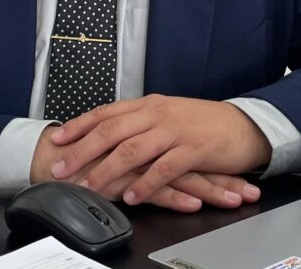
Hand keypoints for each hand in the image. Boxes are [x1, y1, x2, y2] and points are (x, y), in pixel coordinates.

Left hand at [46, 95, 272, 204]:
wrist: (243, 126)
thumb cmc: (204, 124)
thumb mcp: (168, 116)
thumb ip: (140, 124)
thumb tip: (108, 135)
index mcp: (149, 105)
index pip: (106, 112)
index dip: (79, 125)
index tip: (56, 139)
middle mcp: (158, 114)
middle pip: (112, 130)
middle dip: (82, 149)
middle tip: (61, 167)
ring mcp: (175, 131)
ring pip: (133, 149)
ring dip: (107, 169)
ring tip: (89, 186)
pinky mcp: (193, 149)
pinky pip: (163, 168)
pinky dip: (144, 183)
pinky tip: (131, 195)